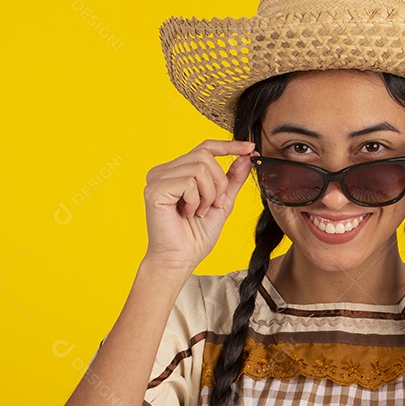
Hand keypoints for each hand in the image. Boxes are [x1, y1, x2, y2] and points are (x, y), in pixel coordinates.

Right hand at [142, 139, 254, 270]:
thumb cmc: (195, 236)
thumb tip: (246, 156)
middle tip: (214, 205)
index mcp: (177, 171)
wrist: (180, 260)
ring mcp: (157, 178)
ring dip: (208, 194)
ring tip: (199, 212)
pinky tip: (187, 214)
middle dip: (219, 182)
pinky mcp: (155, 189)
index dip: (229, 145)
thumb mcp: (222, 202)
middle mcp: (164, 171)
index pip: (205, 147)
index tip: (249, 147)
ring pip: (199, 168)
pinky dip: (196, 201)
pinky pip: (189, 182)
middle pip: (205, 156)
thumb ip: (232, 179)